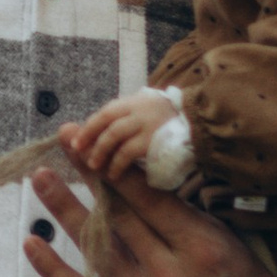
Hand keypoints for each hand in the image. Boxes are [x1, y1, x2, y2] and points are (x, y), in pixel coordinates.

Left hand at [24, 159, 276, 276]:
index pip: (147, 199)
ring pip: (96, 250)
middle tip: (64, 142)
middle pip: (118, 218)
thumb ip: (185, 217)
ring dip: (64, 211)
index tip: (92, 138)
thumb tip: (139, 177)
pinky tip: (33, 241)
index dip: (114, 166)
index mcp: (202, 251)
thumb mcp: (232, 246)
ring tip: (41, 178)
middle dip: (89, 176)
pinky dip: (53, 270)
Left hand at [59, 89, 174, 181]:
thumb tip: (100, 132)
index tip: (75, 140)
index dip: (89, 126)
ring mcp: (146, 124)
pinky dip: (117, 164)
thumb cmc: (170, 123)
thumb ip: (127, 120)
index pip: (106, 112)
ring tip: (94, 165)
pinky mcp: (153, 141)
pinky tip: (113, 174)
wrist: (200, 126)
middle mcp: (138, 110)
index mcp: (135, 102)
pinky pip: (128, 152)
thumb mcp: (148, 113)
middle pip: (106, 121)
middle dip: (88, 136)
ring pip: (114, 135)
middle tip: (77, 151)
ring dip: (100, 151)